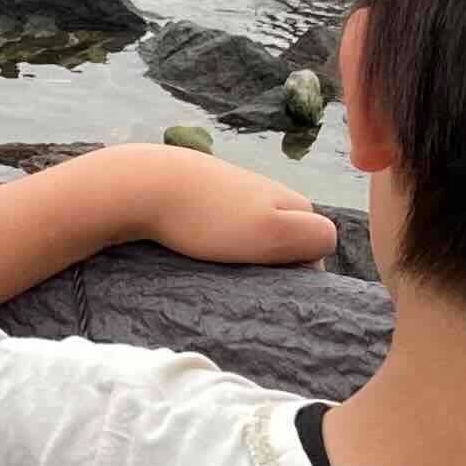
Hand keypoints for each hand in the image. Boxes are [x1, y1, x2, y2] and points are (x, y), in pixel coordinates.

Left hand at [125, 147, 339, 269]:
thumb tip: (324, 249)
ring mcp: (231, 186)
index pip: (318, 239)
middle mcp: (266, 188)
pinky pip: (220, 220)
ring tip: (216, 262)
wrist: (141, 185)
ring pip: (252, 225)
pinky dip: (213, 236)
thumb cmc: (208, 218)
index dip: (303, 265)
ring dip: (241, 248)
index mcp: (288, 198)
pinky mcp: (199, 189)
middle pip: (286, 231)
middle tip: (244, 275)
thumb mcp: (272, 232)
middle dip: (273, 256)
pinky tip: (194, 244)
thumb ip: (312, 237)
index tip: (272, 281)